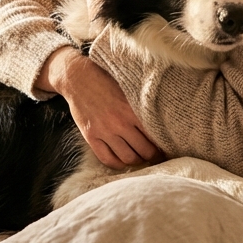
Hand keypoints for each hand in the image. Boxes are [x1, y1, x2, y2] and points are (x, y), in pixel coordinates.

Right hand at [39, 46, 164, 169]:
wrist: (78, 78)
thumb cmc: (106, 80)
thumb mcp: (128, 89)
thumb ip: (141, 106)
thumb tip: (160, 122)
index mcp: (132, 110)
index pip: (154, 136)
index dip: (162, 146)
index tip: (165, 148)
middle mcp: (119, 123)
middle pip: (144, 151)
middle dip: (152, 156)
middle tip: (155, 156)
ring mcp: (104, 131)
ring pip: (127, 158)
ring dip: (136, 161)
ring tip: (139, 157)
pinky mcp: (91, 136)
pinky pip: (107, 158)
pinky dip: (117, 164)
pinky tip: (121, 161)